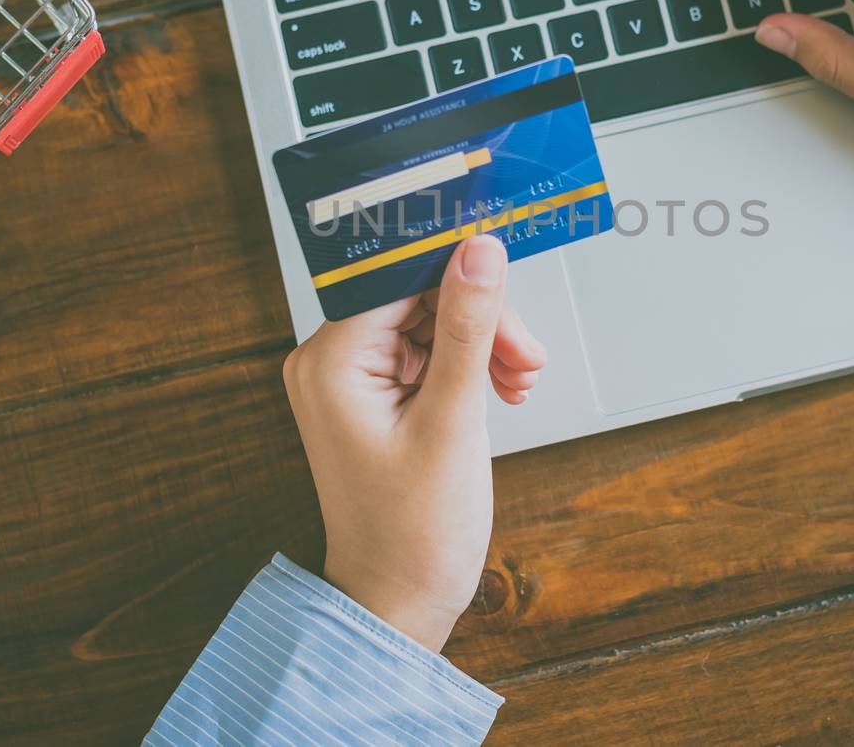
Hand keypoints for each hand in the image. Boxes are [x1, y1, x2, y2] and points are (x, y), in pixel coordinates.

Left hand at [282, 235, 544, 650]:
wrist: (399, 602)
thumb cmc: (412, 534)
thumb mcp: (453, 421)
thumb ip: (468, 328)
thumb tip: (479, 252)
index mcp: (330, 361)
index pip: (397, 276)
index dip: (456, 268)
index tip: (505, 264)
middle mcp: (329, 363)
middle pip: (417, 296)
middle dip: (480, 319)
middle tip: (524, 357)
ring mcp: (351, 380)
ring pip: (430, 322)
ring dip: (482, 344)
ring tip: (519, 382)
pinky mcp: (374, 396)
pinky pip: (427, 354)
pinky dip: (469, 366)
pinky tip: (500, 390)